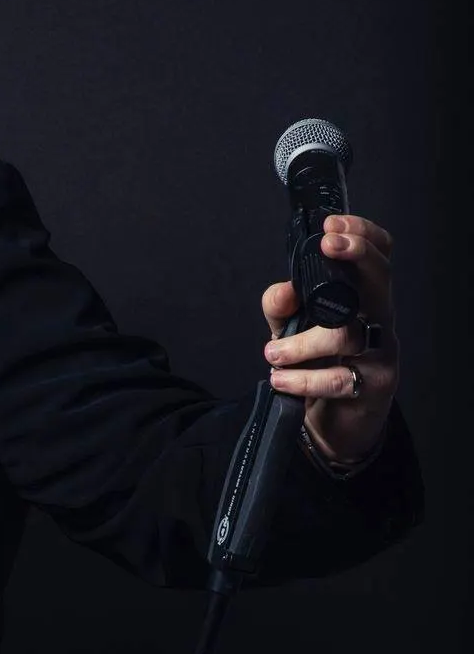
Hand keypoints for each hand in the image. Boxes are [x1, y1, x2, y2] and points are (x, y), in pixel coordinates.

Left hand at [260, 213, 398, 463]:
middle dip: (357, 256)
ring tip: (272, 354)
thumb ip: (282, 307)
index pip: (378, 256)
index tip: (331, 226)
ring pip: (349, 334)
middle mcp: (378, 321)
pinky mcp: (373, 388)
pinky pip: (340, 378)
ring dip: (303, 342)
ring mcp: (381, 353)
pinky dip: (304, 379)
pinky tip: (281, 380)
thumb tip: (283, 290)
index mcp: (363, 300)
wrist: (334, 427)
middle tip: (328, 246)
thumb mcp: (292, 331)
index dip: (363, 235)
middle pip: (380, 280)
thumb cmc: (318, 369)